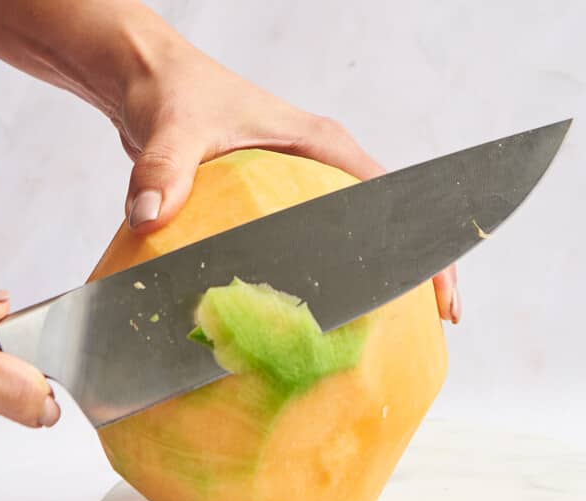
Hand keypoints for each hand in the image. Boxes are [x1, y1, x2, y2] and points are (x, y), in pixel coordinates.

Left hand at [115, 38, 459, 322]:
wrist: (145, 79)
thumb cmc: (172, 89)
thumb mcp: (173, 127)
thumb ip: (164, 169)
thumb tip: (150, 216)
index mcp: (320, 144)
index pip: (391, 199)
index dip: (423, 248)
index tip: (440, 295)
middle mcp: (319, 166)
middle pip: (384, 227)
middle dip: (412, 276)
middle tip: (436, 326)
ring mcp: (299, 188)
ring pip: (352, 242)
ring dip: (371, 285)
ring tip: (392, 337)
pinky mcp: (273, 209)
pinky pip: (310, 251)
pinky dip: (322, 285)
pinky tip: (318, 327)